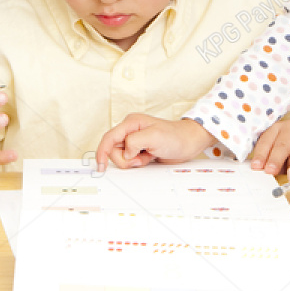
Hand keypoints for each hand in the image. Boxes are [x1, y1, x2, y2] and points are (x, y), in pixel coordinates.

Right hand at [95, 113, 214, 171]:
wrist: (189, 143)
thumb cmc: (176, 136)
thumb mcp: (154, 137)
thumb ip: (135, 142)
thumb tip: (125, 151)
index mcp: (131, 123)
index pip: (109, 138)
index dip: (102, 152)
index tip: (100, 167)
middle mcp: (130, 131)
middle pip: (113, 150)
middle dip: (125, 159)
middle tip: (141, 157)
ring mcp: (135, 141)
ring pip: (121, 157)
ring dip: (133, 162)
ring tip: (147, 156)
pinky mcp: (139, 150)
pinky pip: (130, 161)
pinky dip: (137, 163)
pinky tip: (149, 158)